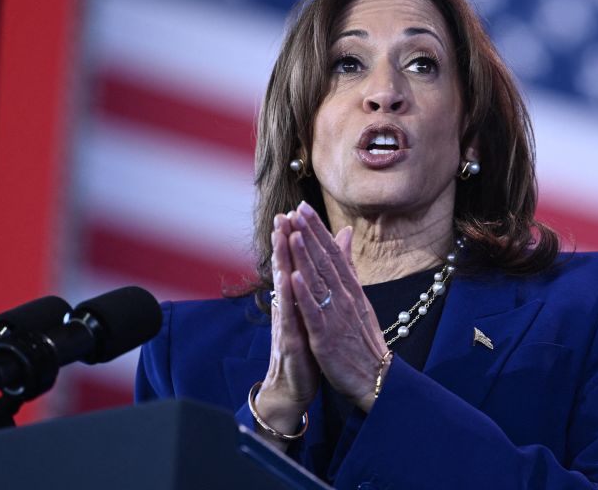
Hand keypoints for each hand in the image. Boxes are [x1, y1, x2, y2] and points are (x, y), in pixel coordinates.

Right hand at [251, 213, 320, 439]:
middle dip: (283, 242)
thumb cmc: (304, 348)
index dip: (293, 238)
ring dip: (282, 262)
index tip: (294, 210)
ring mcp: (287, 324)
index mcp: (295, 301)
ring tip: (282, 236)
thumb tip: (316, 267)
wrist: (294, 388)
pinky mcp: (292, 343)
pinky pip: (291, 317)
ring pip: (283, 289)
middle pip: (284, 269)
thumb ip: (313, 287)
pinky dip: (290, 298)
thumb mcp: (311, 314)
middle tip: (282, 214)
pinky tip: (289, 280)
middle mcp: (287, 309)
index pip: (293, 264)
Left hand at [286, 202, 389, 412]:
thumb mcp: (358, 298)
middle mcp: (344, 298)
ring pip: (318, 281)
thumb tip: (345, 236)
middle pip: (325, 262)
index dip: (317, 230)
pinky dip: (304, 294)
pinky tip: (295, 277)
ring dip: (305, 257)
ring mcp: (335, 316)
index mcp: (351, 289)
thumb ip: (349, 267)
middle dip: (309, 235)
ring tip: (293, 234)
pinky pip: (314, 312)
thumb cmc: (362, 339)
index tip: (304, 208)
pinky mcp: (326, 337)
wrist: (375, 377)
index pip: (333, 254)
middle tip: (296, 211)